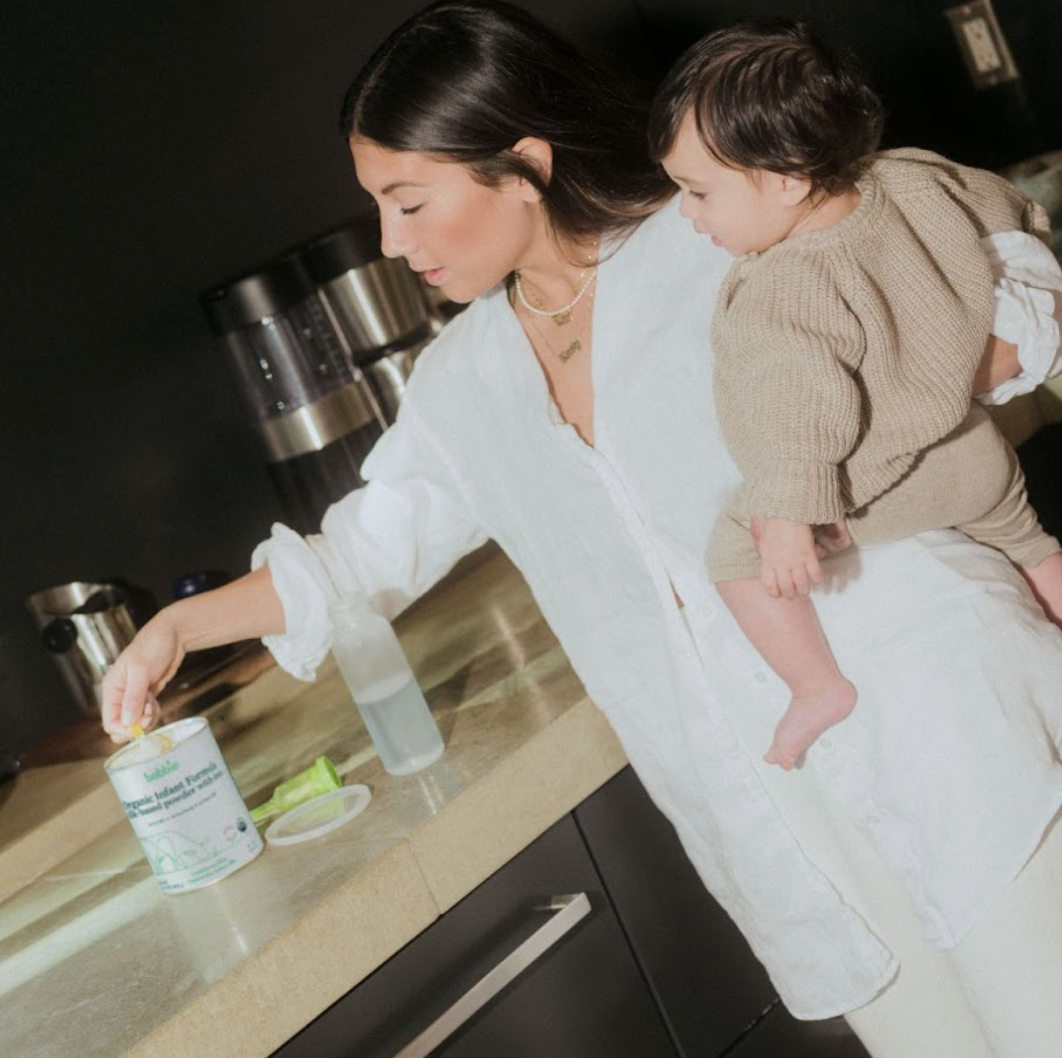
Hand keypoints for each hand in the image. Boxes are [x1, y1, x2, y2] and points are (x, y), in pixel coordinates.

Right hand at [101, 613, 185, 741]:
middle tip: (149, 713)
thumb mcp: (141, 670)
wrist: (173, 635)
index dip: (122, 729)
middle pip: (122, 724)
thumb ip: (133, 697)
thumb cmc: (153, 645)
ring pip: (136, 720)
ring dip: (147, 717)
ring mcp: (134, 695)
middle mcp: (120, 694)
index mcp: (112, 687)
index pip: (109, 721)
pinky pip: (147, 713)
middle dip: (136, 724)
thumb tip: (127, 721)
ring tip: (153, 701)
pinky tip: (156, 700)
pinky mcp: (147, 694)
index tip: (138, 728)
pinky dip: (153, 711)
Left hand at [750, 516, 822, 598]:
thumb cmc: (773, 526)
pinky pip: (815, 573)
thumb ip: (764, 553)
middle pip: (787, 588)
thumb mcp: (762, 541)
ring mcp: (796, 561)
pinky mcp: (808, 555)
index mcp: (768, 562)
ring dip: (804, 591)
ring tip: (805, 593)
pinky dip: (817, 580)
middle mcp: (781, 565)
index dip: (774, 593)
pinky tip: (817, 581)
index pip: (769, 585)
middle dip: (790, 595)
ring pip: (802, 584)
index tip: (778, 594)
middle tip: (794, 595)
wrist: (786, 514)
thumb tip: (764, 560)